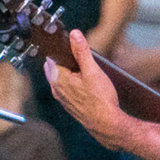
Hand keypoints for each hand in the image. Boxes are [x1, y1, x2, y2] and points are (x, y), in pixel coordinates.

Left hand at [44, 30, 129, 147]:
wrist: (106, 125)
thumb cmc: (100, 100)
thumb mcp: (93, 71)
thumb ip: (82, 51)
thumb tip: (74, 34)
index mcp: (58, 78)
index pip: (53, 55)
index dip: (63, 48)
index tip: (73, 44)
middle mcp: (56, 88)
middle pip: (56, 65)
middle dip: (66, 59)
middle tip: (82, 57)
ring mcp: (61, 97)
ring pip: (61, 77)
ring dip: (70, 70)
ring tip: (87, 70)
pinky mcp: (68, 104)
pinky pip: (66, 87)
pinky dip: (72, 81)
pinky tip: (87, 83)